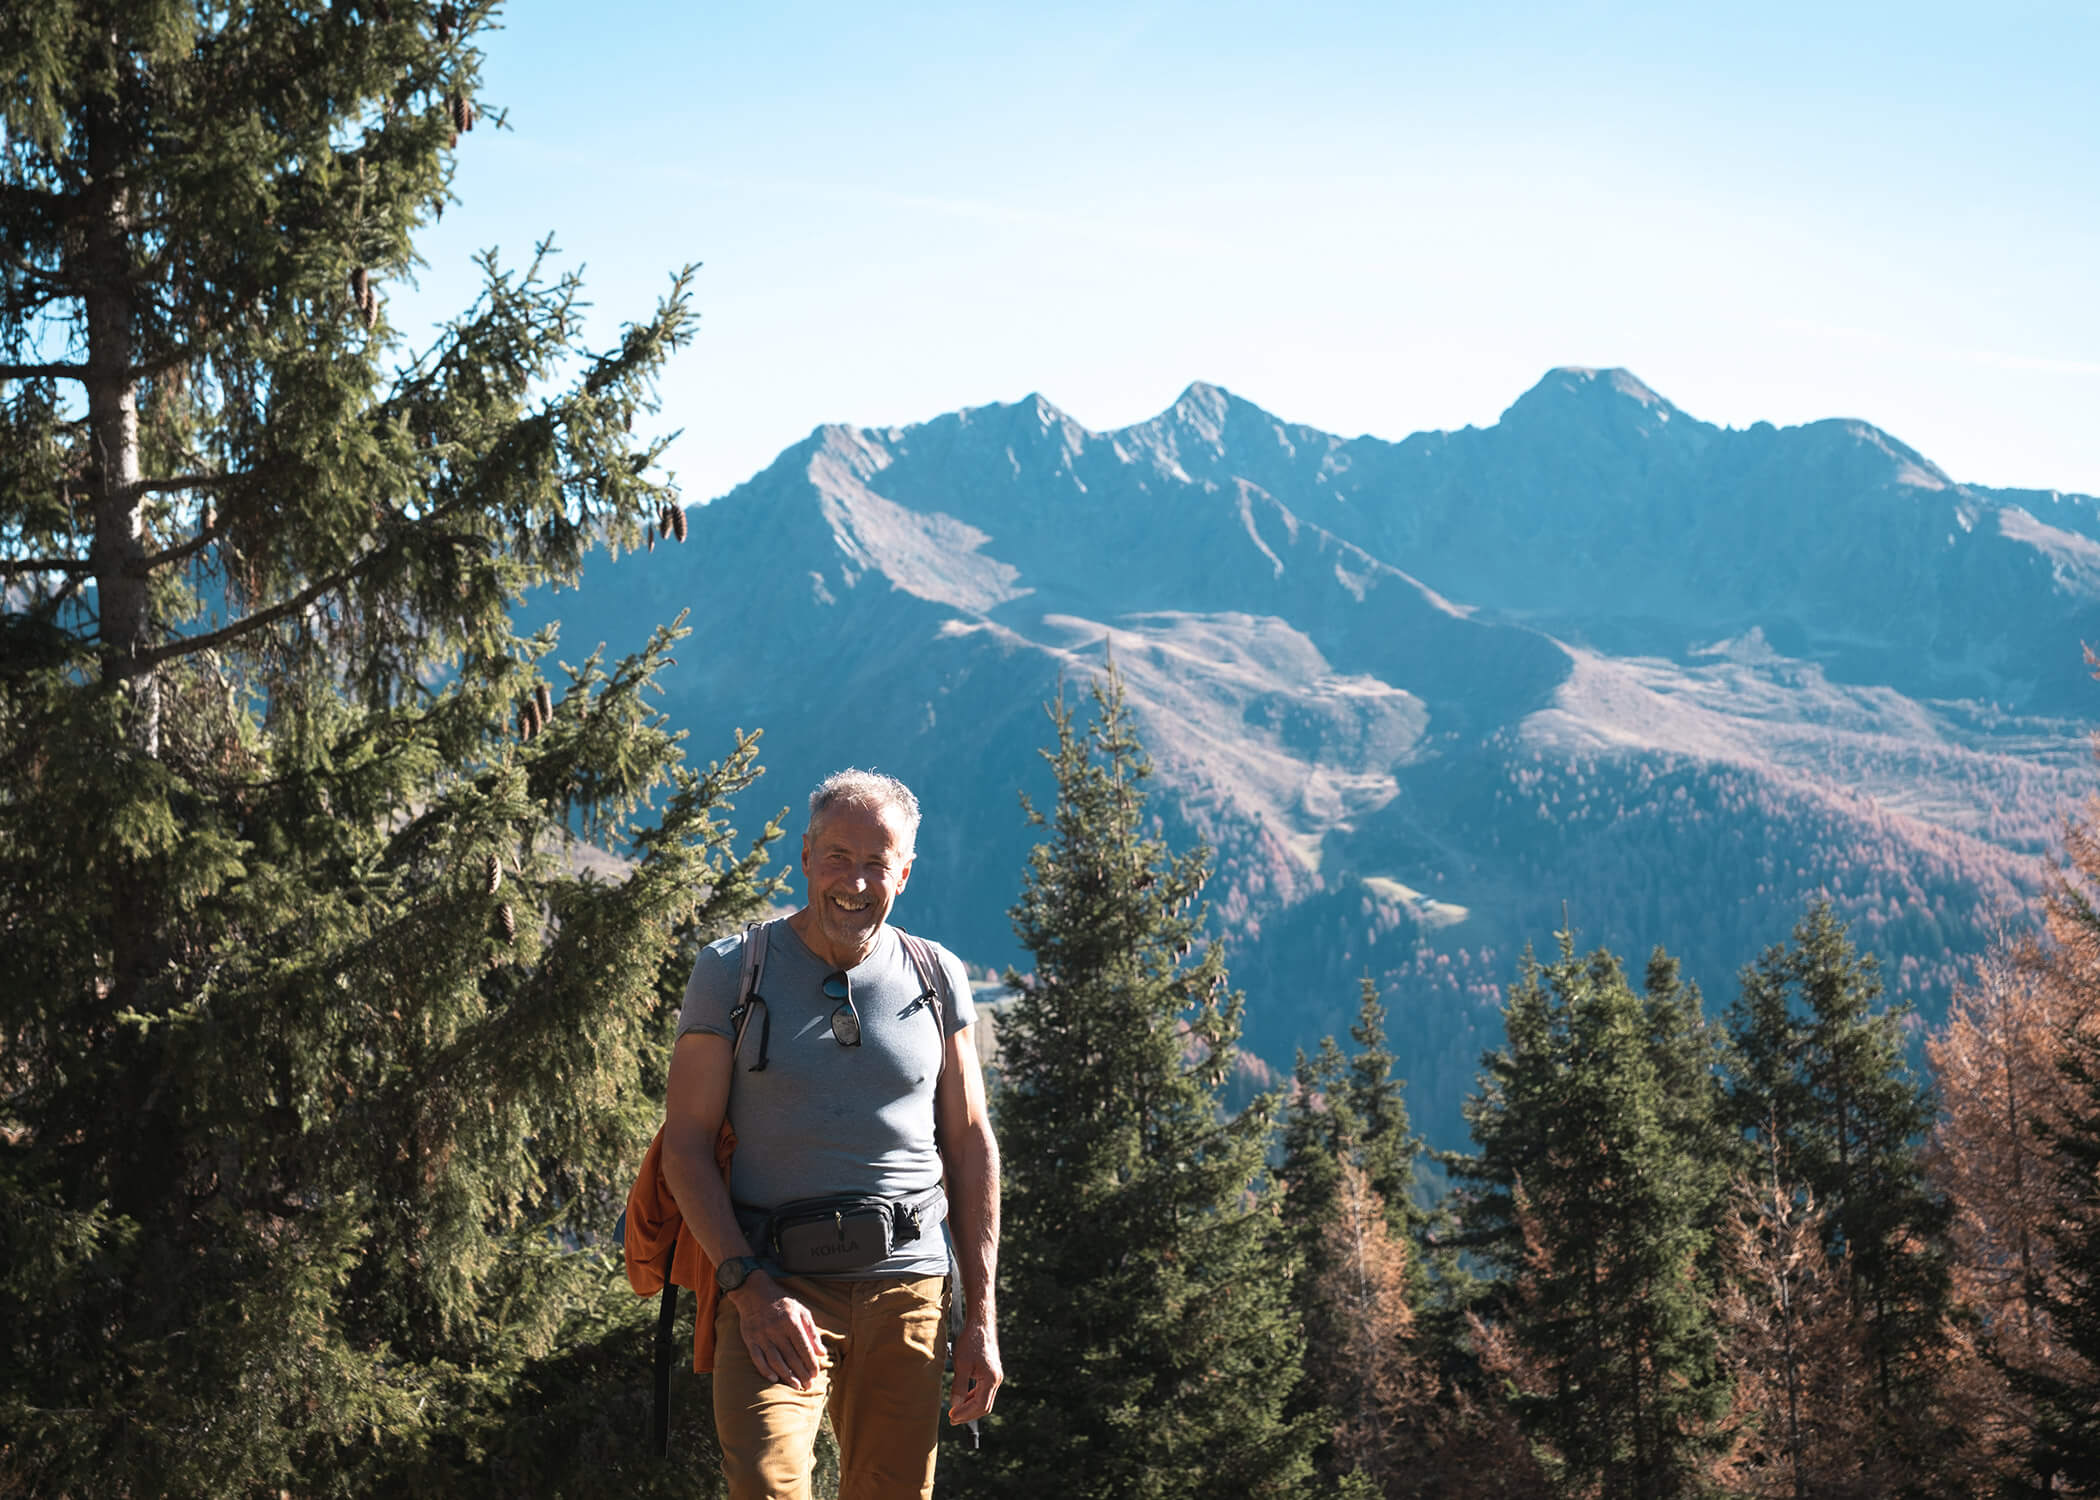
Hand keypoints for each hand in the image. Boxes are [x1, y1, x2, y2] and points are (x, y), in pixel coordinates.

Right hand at [729, 1273, 829, 1390]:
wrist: (754, 1292)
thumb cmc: (782, 1302)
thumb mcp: (801, 1311)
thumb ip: (812, 1332)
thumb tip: (822, 1353)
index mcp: (791, 1321)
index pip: (804, 1348)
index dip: (811, 1363)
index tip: (816, 1375)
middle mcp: (776, 1329)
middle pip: (791, 1357)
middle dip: (801, 1373)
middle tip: (808, 1386)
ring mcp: (762, 1335)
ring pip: (775, 1360)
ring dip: (786, 1375)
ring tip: (796, 1386)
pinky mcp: (750, 1339)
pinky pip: (757, 1358)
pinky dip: (765, 1370)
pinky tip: (774, 1379)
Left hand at [947, 1319, 1001, 1424]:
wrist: (980, 1324)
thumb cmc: (971, 1341)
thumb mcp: (961, 1364)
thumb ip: (959, 1387)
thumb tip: (955, 1406)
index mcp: (991, 1379)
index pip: (980, 1406)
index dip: (965, 1414)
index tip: (951, 1417)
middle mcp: (996, 1380)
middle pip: (984, 1406)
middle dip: (968, 1414)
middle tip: (952, 1419)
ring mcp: (995, 1376)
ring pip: (984, 1399)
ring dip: (970, 1407)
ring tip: (955, 1412)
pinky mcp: (991, 1372)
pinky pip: (983, 1391)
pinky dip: (973, 1398)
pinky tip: (963, 1399)